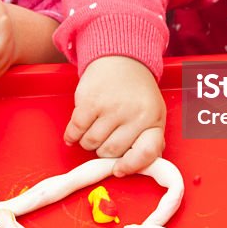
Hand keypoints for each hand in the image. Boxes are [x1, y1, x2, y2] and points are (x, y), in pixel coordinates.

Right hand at [65, 56, 165, 175]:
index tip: (119, 169)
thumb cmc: (137, 91)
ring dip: (88, 142)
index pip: (146, 153)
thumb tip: (140, 165)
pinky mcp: (89, 101)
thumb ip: (150, 139)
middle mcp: (133, 114)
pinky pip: (75, 130)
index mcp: (153, 120)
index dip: (131, 166)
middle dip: (104, 150)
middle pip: (111, 152)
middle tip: (105, 139)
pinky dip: (72, 136)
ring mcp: (110, 107)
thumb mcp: (154, 113)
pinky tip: (74, 134)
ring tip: (93, 130)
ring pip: (91, 143)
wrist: (121, 58)